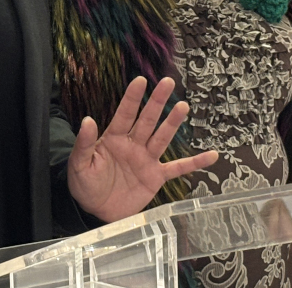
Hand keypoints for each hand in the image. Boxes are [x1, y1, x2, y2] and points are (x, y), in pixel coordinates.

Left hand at [66, 76, 217, 222]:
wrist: (96, 212)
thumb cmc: (85, 185)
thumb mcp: (79, 164)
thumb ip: (84, 143)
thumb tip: (87, 120)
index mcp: (114, 138)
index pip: (125, 114)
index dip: (132, 97)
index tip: (141, 80)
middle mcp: (133, 144)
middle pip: (148, 120)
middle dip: (157, 101)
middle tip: (168, 83)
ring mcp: (146, 159)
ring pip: (162, 137)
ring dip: (173, 123)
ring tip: (184, 107)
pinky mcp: (156, 177)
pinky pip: (178, 168)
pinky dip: (195, 162)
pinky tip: (211, 155)